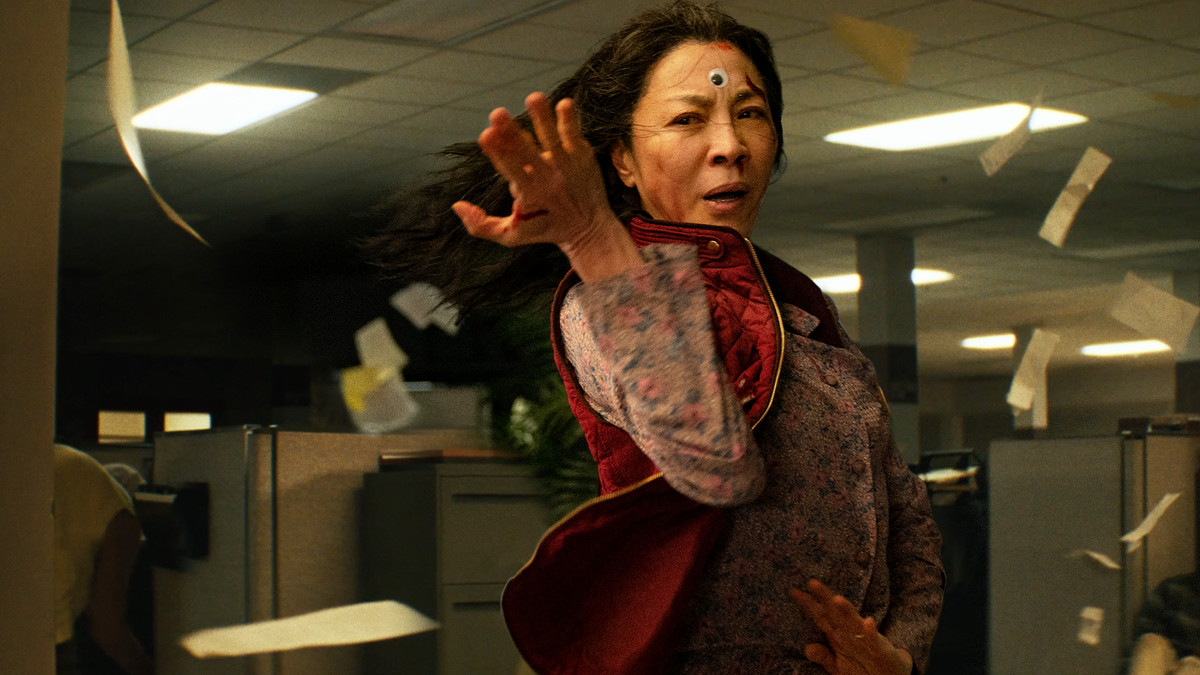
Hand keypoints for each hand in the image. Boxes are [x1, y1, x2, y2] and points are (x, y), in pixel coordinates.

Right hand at [453, 93, 620, 249]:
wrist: (592, 230)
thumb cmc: (545, 229)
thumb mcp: (512, 236)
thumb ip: (481, 225)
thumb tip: (456, 205)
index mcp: (529, 195)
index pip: (509, 170)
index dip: (497, 154)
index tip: (485, 136)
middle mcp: (547, 180)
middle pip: (525, 153)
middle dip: (511, 134)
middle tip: (497, 113)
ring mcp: (567, 166)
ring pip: (552, 140)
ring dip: (542, 118)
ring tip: (534, 97)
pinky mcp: (583, 157)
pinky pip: (574, 136)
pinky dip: (570, 120)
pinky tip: (566, 103)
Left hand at [791, 579, 912, 674]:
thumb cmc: (864, 669)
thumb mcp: (839, 666)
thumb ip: (824, 656)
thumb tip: (807, 648)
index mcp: (839, 636)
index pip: (821, 617)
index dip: (808, 605)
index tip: (794, 591)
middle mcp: (851, 633)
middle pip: (835, 614)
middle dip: (824, 598)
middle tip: (812, 582)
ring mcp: (866, 640)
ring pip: (854, 623)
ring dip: (847, 611)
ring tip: (837, 599)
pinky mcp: (881, 650)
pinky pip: (874, 641)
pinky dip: (871, 632)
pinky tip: (868, 621)